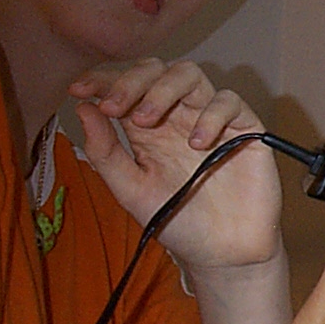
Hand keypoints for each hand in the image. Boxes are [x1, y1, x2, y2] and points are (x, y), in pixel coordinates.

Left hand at [70, 58, 281, 270]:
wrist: (222, 253)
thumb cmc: (179, 221)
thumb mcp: (130, 190)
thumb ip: (105, 152)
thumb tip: (82, 108)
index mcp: (150, 127)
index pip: (127, 86)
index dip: (104, 80)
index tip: (79, 90)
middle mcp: (180, 116)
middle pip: (157, 70)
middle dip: (131, 81)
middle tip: (114, 107)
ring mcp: (212, 120)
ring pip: (190, 75)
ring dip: (163, 89)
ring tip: (147, 120)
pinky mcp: (245, 129)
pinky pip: (229, 102)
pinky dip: (210, 114)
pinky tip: (197, 143)